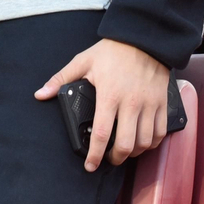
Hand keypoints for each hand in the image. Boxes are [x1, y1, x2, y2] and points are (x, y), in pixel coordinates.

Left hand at [36, 39, 169, 171]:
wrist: (144, 38)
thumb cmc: (113, 51)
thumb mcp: (83, 61)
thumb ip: (61, 79)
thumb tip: (41, 94)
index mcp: (109, 95)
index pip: (101, 133)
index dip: (94, 154)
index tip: (90, 165)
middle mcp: (131, 103)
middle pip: (125, 144)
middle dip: (115, 158)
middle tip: (108, 159)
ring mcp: (149, 104)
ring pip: (144, 142)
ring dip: (134, 153)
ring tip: (124, 151)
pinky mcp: (162, 103)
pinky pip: (160, 132)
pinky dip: (151, 143)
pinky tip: (142, 142)